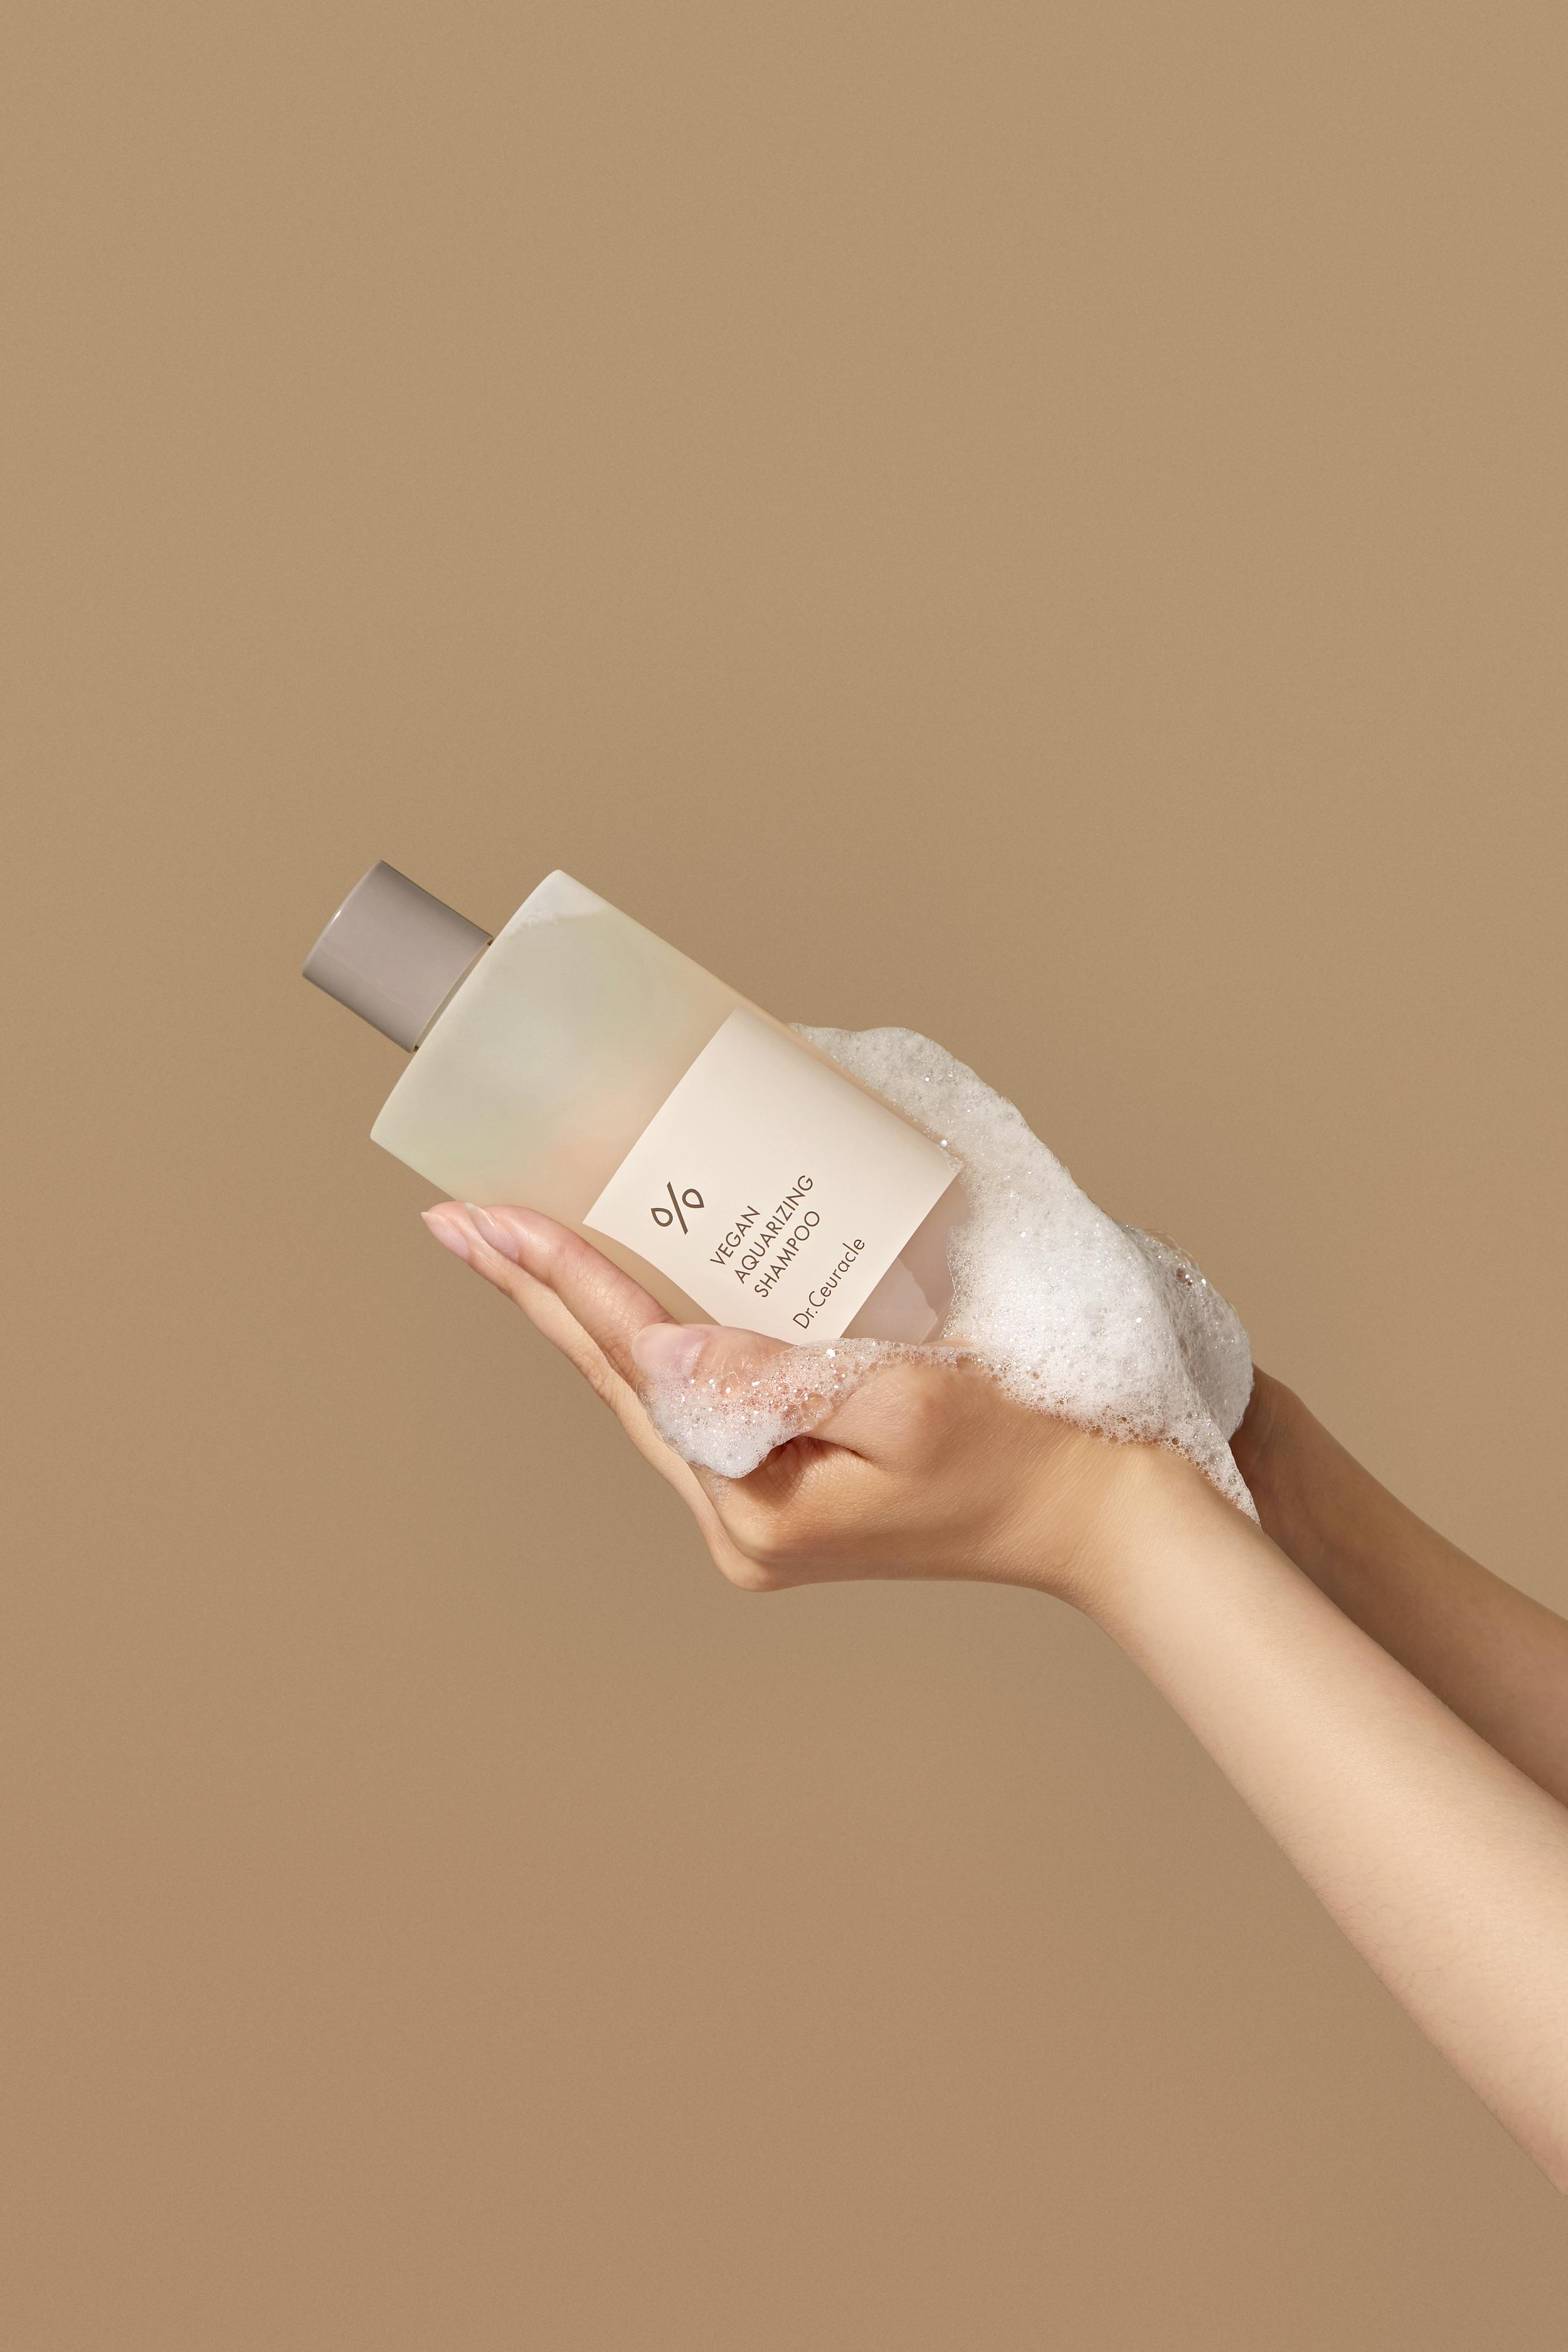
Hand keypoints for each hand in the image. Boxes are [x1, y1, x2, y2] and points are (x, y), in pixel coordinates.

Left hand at [421, 1203, 1179, 1604]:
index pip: (639, 1363)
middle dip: (536, 1293)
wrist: (1097, 1517)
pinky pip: (692, 1402)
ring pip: (643, 1392)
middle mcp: (735, 1516)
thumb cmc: (1024, 1447)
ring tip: (508, 1244)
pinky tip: (617, 1292)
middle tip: (456, 1216)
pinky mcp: (778, 1489)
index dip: (564, 1280)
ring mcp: (753, 1509)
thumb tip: (663, 1339)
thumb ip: (782, 1371)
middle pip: (615, 1381)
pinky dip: (647, 1339)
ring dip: (577, 1315)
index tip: (491, 1216)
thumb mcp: (911, 1398)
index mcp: (758, 1501)